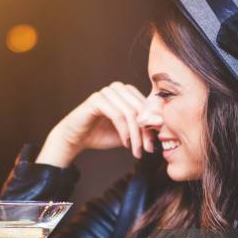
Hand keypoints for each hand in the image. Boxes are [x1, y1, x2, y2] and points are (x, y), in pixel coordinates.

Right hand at [36, 82, 154, 167]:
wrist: (76, 139)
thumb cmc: (100, 134)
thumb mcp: (127, 132)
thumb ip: (142, 128)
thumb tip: (162, 128)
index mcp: (128, 92)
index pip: (148, 106)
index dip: (153, 126)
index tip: (154, 145)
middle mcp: (118, 88)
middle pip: (141, 109)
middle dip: (146, 132)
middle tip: (147, 149)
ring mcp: (107, 92)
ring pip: (131, 113)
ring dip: (136, 135)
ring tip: (136, 150)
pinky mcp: (97, 99)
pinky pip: (117, 115)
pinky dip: (124, 131)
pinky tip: (125, 143)